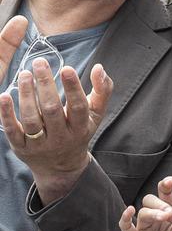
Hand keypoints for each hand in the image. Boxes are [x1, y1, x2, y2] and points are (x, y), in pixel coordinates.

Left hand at [0, 58, 112, 203]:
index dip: (72, 88)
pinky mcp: (21, 147)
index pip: (78, 107)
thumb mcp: (95, 114)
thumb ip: (102, 90)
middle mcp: (60, 138)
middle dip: (45, 85)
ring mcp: (39, 144)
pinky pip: (12, 131)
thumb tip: (99, 68)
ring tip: (25, 74)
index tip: (66, 68)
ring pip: (31, 120)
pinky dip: (7, 114)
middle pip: (51, 110)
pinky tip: (4, 96)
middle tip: (40, 63)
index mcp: (80, 128)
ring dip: (27, 95)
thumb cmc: (78, 132)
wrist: (60, 167)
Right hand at [118, 177, 171, 230]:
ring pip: (142, 212)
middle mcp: (157, 221)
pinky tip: (129, 211)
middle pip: (151, 201)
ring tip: (163, 218)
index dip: (166, 187)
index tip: (170, 181)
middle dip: (160, 203)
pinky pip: (126, 228)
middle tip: (169, 214)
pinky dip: (125, 218)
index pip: (167, 197)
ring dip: (152, 212)